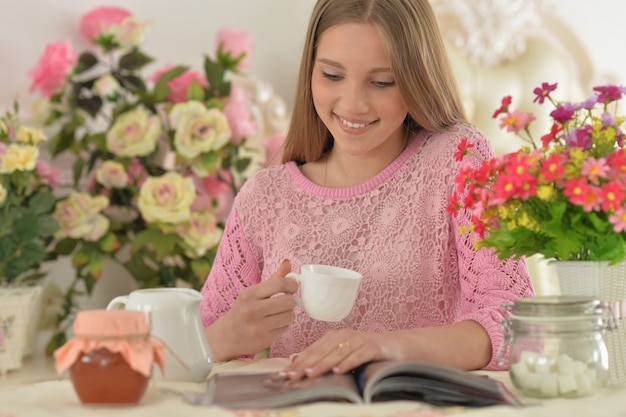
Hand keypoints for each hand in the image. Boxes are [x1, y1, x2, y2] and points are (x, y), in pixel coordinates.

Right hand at [206, 259, 297, 360]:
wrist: (226, 336)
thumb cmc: (243, 311)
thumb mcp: (253, 293)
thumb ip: (273, 279)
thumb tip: (288, 263)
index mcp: (249, 294)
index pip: (280, 284)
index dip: (292, 285)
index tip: (292, 288)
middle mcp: (252, 310)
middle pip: (288, 301)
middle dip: (290, 302)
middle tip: (284, 303)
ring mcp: (258, 326)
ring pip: (290, 316)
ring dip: (288, 315)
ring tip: (279, 315)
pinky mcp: (263, 340)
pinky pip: (285, 328)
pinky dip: (284, 326)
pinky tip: (274, 325)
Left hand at [281, 328, 400, 379]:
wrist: (396, 347)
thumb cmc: (367, 353)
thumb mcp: (342, 355)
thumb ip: (322, 356)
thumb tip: (296, 360)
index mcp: (334, 337)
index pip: (313, 350)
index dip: (298, 361)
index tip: (285, 373)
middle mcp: (345, 335)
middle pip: (322, 351)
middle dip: (306, 364)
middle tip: (293, 375)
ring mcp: (359, 340)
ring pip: (337, 352)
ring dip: (323, 364)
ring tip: (311, 374)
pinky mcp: (373, 346)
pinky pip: (358, 355)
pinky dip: (348, 362)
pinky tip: (339, 371)